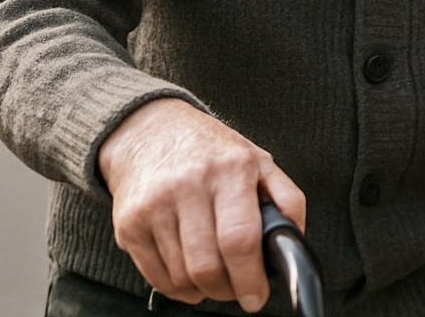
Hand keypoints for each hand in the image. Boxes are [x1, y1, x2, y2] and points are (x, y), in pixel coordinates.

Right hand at [97, 97, 305, 312]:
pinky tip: (190, 274)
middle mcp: (188, 185)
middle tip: (238, 290)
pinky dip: (178, 288)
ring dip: (204, 289)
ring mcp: (154, 206)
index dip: (250, 277)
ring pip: (182, 277)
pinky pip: (157, 278)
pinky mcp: (129, 224)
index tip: (258, 295)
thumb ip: (285, 197)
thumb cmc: (211, 151)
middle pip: (207, 266)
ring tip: (216, 275)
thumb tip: (295, 240)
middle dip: (228, 290)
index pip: (239, 238)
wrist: (149, 129)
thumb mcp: (257, 159)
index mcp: (230, 169)